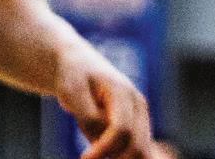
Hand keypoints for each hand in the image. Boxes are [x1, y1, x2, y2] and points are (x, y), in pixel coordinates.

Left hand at [54, 43, 152, 157]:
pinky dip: (123, 157)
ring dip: (120, 158)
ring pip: (141, 153)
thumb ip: (89, 118)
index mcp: (123, 91)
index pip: (121, 130)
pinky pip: (139, 152)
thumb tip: (100, 142)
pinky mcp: (138, 127)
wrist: (79, 65)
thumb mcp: (72, 92)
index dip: (103, 149)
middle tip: (89, 156)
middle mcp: (138, 105)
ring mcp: (141, 116)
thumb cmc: (73, 77)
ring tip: (96, 151)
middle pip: (137, 146)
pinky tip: (106, 155)